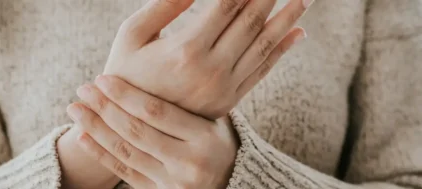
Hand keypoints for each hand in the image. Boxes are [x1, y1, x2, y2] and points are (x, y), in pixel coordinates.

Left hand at [68, 76, 238, 187]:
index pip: (156, 112)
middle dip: (105, 108)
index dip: (126, 95)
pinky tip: (83, 137)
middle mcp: (189, 162)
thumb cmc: (216, 139)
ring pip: (126, 152)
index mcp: (204, 136)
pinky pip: (124, 172)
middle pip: (136, 131)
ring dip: (95, 128)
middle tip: (83, 89)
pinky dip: (100, 154)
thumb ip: (185, 98)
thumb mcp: (213, 118)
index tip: (103, 78)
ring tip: (75, 110)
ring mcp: (173, 182)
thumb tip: (149, 62)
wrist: (231, 181)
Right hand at [103, 0, 309, 118]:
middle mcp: (211, 71)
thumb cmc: (123, 72)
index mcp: (185, 51)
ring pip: (264, 45)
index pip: (225, 5)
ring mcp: (224, 88)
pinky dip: (282, 49)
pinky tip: (298, 31)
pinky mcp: (230, 99)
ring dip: (288, 18)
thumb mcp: (131, 36)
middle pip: (251, 21)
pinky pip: (262, 70)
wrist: (128, 127)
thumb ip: (162, 6)